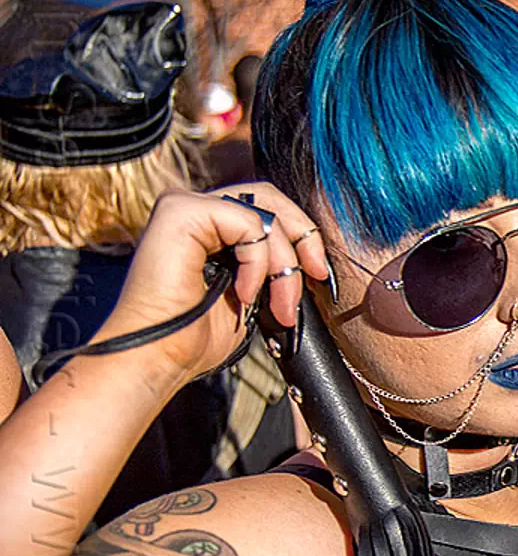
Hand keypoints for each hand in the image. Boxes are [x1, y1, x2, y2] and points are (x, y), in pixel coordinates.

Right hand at [95, 183, 328, 384]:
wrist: (160, 357)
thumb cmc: (194, 336)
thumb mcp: (251, 294)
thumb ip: (269, 266)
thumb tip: (309, 258)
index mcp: (210, 227)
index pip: (267, 208)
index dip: (302, 236)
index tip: (320, 275)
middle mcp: (196, 210)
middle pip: (270, 198)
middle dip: (304, 239)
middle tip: (316, 276)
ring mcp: (185, 206)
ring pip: (264, 213)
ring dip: (283, 265)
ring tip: (278, 306)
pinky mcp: (180, 210)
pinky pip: (247, 223)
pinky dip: (257, 262)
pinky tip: (243, 294)